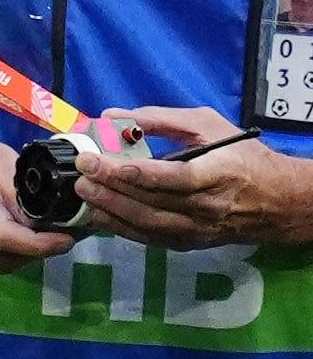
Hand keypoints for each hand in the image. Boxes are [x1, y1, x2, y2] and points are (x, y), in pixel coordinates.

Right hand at [0, 137, 75, 271]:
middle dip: (49, 246)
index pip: (8, 236)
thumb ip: (14, 180)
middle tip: (77, 228)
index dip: (41, 244)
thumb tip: (42, 204)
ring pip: (10, 262)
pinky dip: (21, 254)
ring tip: (58, 232)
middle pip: (15, 254)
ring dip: (36, 252)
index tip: (67, 238)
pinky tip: (33, 237)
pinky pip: (1, 260)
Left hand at [74, 106, 307, 248]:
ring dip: (110, 209)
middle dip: (111, 187)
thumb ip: (160, 118)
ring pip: (147, 223)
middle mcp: (207, 206)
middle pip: (153, 201)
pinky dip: (120, 227)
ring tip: (83, 191)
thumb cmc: (241, 156)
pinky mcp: (188, 242)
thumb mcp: (208, 125)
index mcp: (218, 174)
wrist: (277, 201)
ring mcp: (197, 229)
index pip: (175, 178)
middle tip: (81, 172)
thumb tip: (112, 116)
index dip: (138, 173)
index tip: (104, 162)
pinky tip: (98, 213)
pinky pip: (149, 237)